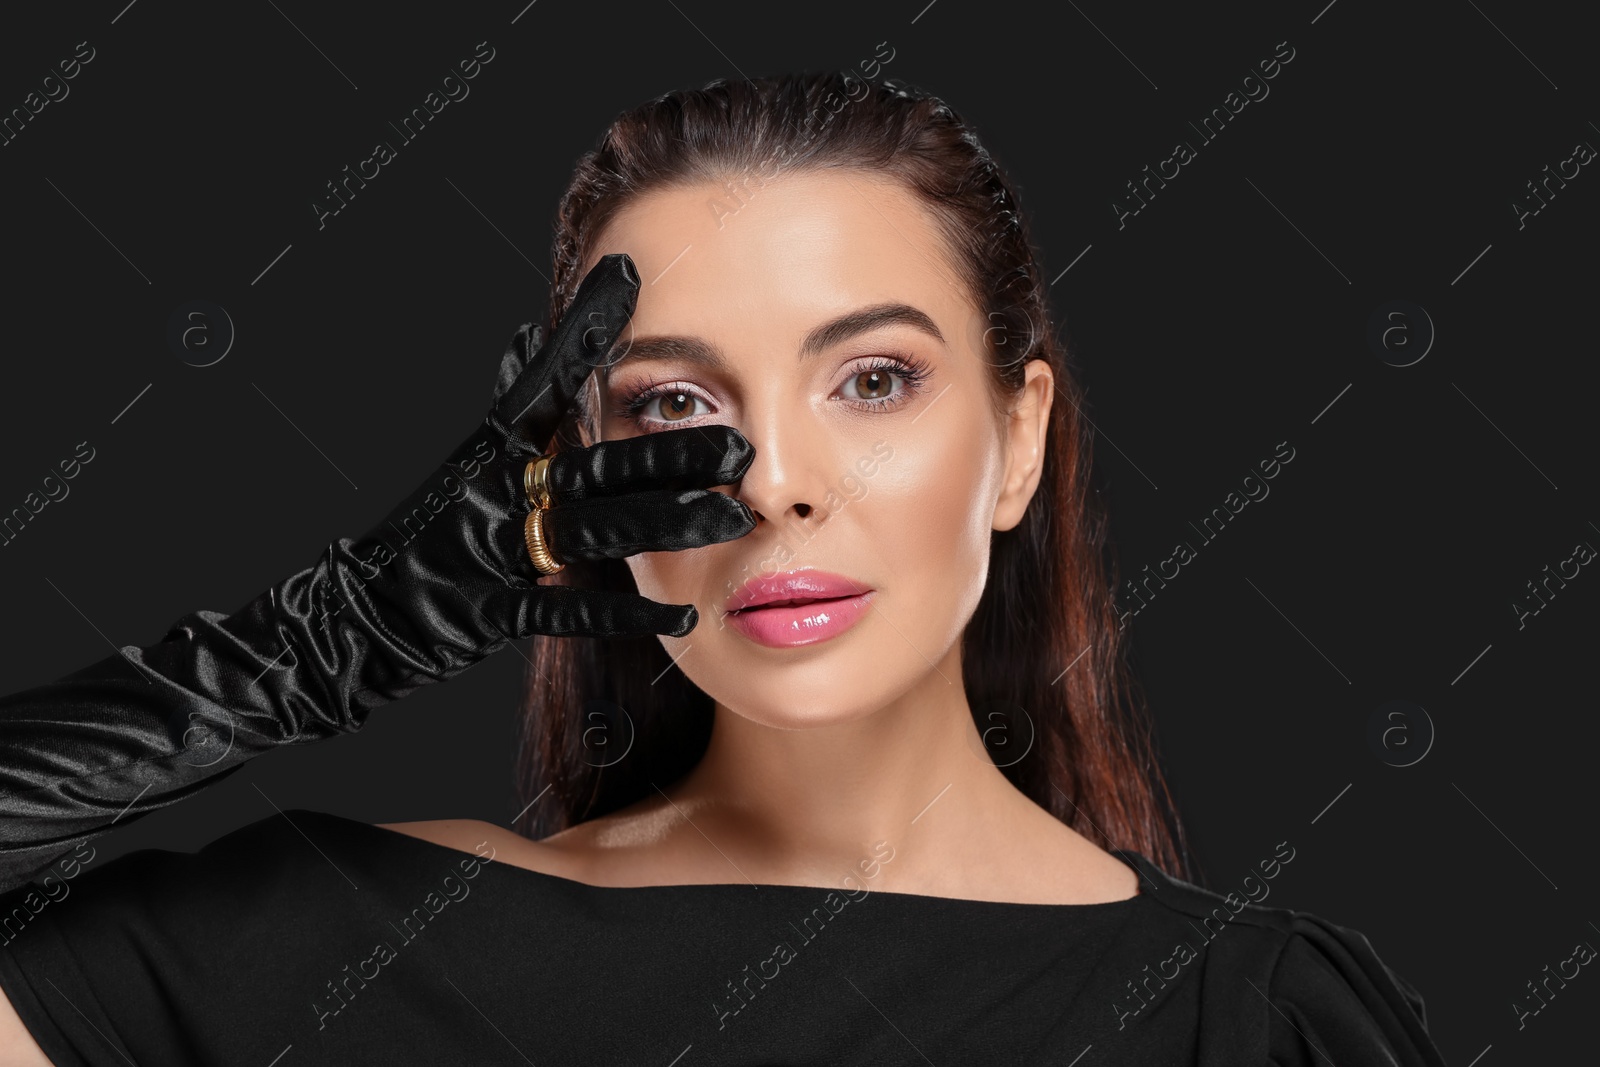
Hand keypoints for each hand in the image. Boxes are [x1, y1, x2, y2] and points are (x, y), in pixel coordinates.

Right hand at [343, 251, 755, 651]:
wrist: (364, 613)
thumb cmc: (430, 536)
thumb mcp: (467, 464)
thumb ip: (510, 407)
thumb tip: (525, 336)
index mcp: (496, 449)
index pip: (546, 378)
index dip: (585, 330)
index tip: (628, 274)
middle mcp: (499, 488)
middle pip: (596, 464)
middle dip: (669, 454)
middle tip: (739, 446)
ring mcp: (494, 547)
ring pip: (595, 529)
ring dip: (666, 524)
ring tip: (730, 520)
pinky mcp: (490, 606)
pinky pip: (568, 609)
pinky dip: (623, 614)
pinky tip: (680, 616)